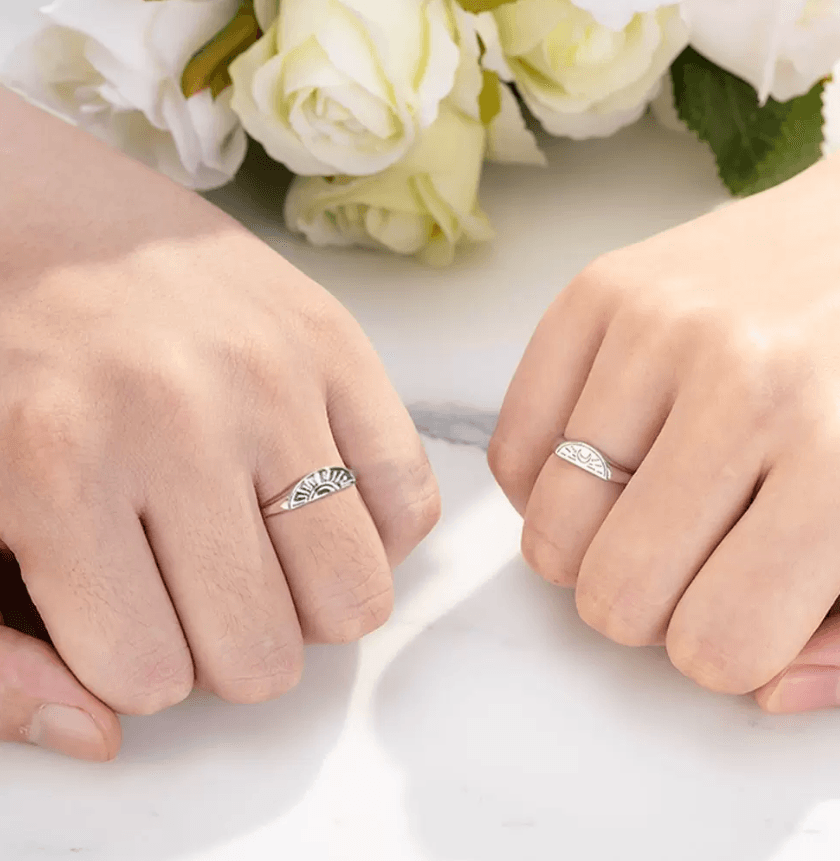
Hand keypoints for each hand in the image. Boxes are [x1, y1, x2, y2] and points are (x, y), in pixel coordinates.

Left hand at [0, 88, 438, 759]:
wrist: (42, 213)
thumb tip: (100, 736)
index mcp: (57, 469)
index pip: (150, 676)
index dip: (141, 665)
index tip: (130, 615)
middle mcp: (182, 420)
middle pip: (263, 652)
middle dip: (231, 647)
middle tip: (201, 587)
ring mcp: (277, 377)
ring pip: (353, 594)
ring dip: (309, 603)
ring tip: (267, 552)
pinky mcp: (339, 343)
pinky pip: (411, 501)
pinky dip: (377, 535)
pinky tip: (322, 508)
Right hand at [490, 140, 839, 713]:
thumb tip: (765, 688)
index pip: (721, 643)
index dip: (720, 654)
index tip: (735, 615)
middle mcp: (743, 383)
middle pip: (617, 592)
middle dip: (642, 609)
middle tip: (679, 568)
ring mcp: (656, 326)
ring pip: (552, 525)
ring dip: (586, 550)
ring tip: (636, 515)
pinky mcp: (596, 292)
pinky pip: (512, 448)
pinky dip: (538, 487)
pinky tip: (593, 470)